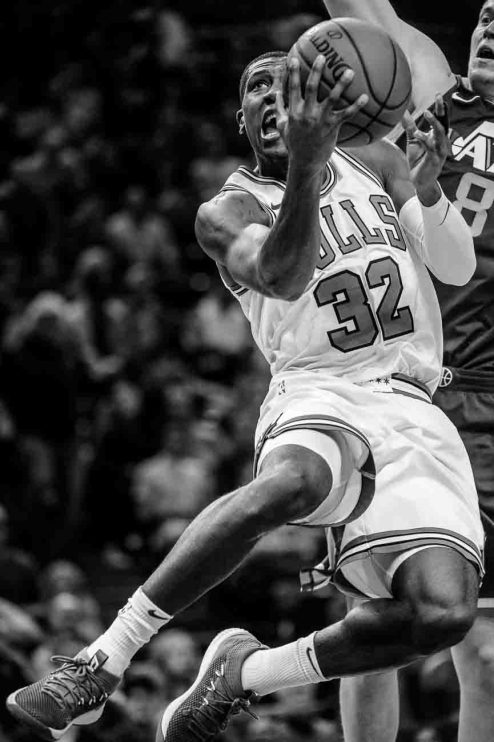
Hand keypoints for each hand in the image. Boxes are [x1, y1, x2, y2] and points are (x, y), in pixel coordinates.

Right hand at [275, 55, 367, 170]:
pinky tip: (366, 97)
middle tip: (323, 56)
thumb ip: (279, 109)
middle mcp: (307, 113)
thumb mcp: (282, 127)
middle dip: (317, 70)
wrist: (305, 163)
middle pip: (312, 87)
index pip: (292, 88)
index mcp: (294, 112)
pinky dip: (356, 106)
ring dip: (342, 84)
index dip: (293, 73)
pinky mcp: (332, 127)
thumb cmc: (294, 144)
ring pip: (332, 98)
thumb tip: (277, 93)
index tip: (294, 58)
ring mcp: (320, 120)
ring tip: (350, 71)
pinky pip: (346, 114)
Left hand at [403, 95, 450, 203]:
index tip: (437, 94)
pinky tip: (417, 134)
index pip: (441, 119)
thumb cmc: (418, 161)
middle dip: (442, 110)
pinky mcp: (434, 159)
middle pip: (444, 122)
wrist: (420, 182)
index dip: (440, 107)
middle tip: (438, 97)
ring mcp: (439, 150)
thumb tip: (402, 112)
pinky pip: (431, 147)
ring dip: (434, 122)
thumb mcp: (414, 141)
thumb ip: (410, 127)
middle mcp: (441, 141)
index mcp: (438, 136)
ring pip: (440, 133)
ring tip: (427, 113)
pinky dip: (424, 139)